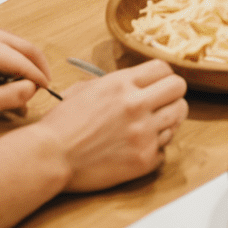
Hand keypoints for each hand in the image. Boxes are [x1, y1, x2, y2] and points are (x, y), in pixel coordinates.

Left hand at [0, 30, 52, 122]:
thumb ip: (5, 98)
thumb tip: (32, 89)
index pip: (25, 62)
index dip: (38, 78)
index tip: (46, 92)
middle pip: (27, 48)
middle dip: (38, 67)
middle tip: (44, 86)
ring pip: (18, 44)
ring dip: (27, 62)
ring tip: (28, 82)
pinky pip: (5, 45)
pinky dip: (14, 59)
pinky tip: (10, 75)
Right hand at [25, 60, 187, 193]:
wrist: (47, 158)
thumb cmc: (60, 125)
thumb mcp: (85, 90)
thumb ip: (116, 83)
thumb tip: (137, 80)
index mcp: (122, 84)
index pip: (164, 68)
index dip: (163, 76)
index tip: (158, 85)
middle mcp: (136, 105)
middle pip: (179, 88)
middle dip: (171, 95)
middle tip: (161, 105)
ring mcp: (142, 133)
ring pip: (178, 116)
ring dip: (167, 121)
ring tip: (150, 127)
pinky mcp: (143, 159)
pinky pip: (165, 149)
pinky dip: (156, 149)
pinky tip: (139, 149)